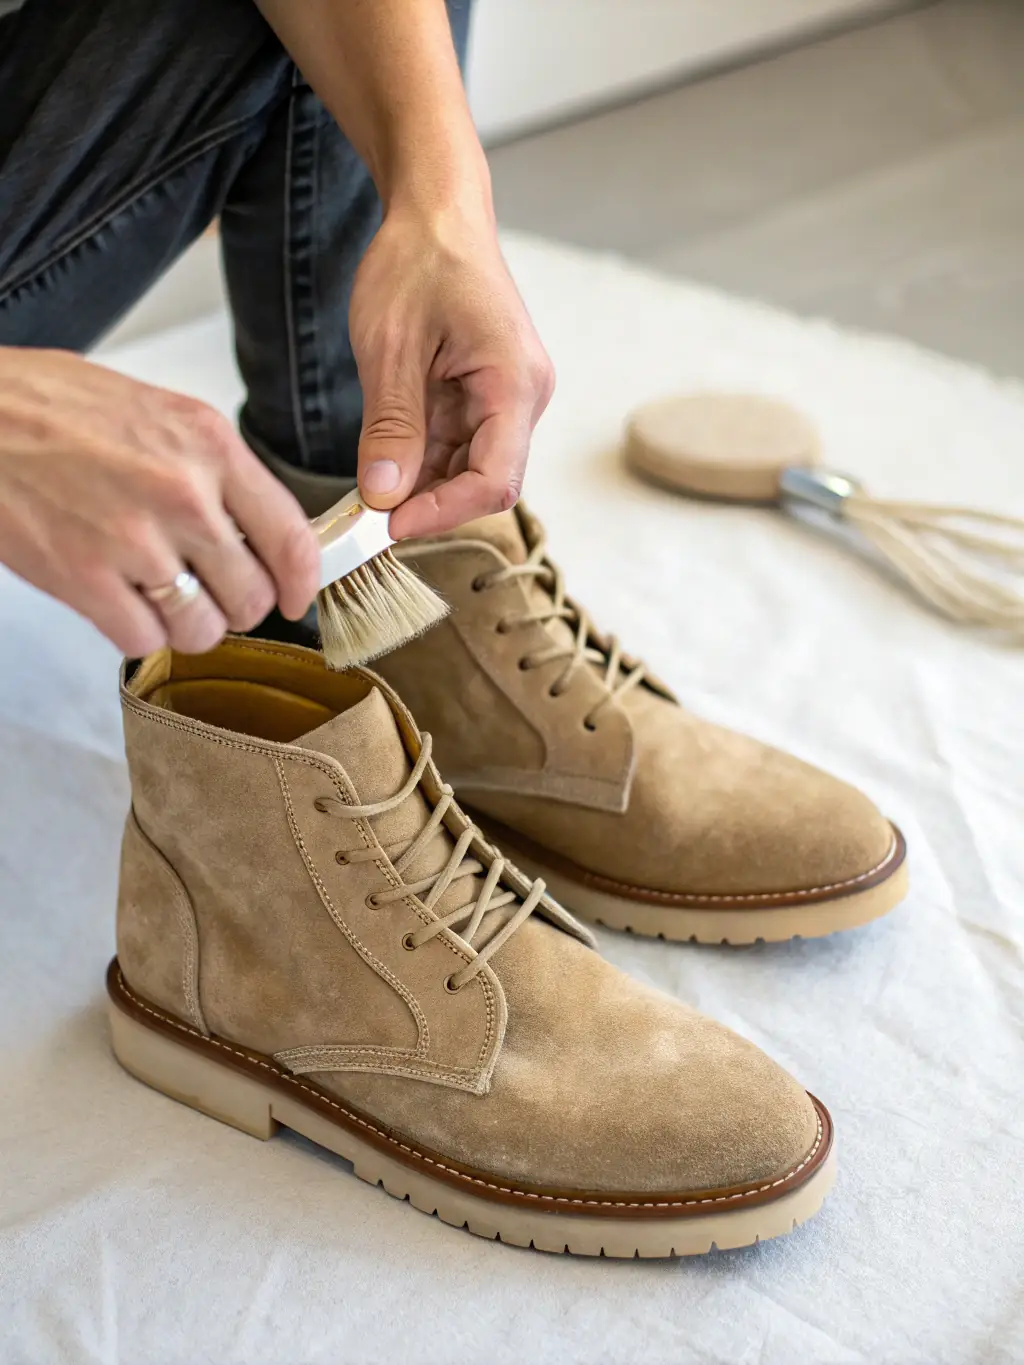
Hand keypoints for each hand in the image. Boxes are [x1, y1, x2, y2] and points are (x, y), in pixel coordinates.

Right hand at [0, 349, 318, 654]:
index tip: (296, 596)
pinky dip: (137, 633)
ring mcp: (134, 541)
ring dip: (188, 626)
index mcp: (209, 447)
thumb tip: (260, 528)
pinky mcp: (84, 578)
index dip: (303, 582)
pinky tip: (122, 602)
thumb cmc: (57, 407)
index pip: (292, 538)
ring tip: (163, 599)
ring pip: (203, 630)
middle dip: (236, 606)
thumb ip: (218, 472)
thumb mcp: (163, 414)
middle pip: (252, 597)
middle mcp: (182, 495)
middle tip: (212, 592)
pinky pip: (144, 640)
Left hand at [349, 206, 554, 539]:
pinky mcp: (487, 396)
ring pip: (468, 468)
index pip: (494, 480)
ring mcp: (509, 397)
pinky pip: (458, 445)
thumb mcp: (390, 346)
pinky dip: (421, 459)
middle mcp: (524, 396)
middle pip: (484, 481)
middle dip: (428, 503)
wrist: (437, 212)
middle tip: (368, 517)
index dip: (444, 513)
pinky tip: (386, 459)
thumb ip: (391, 426)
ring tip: (369, 484)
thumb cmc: (419, 260)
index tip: (389, 525)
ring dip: (421, 482)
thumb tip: (385, 496)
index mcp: (514, 383)